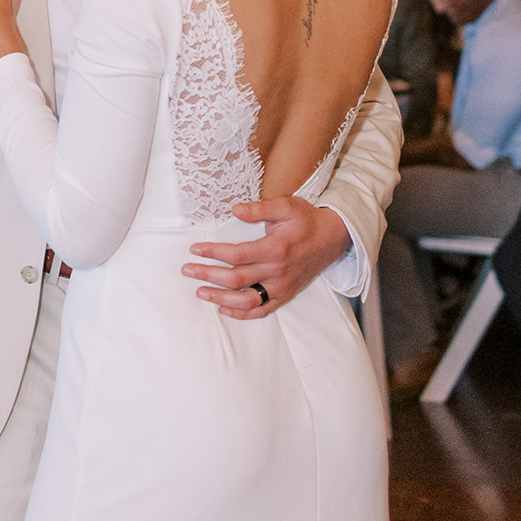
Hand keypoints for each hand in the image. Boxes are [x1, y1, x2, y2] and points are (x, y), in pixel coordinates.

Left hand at [182, 195, 352, 319]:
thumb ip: (259, 209)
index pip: (236, 255)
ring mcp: (282, 286)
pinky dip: (242, 314)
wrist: (332, 238)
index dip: (213, 253)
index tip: (194, 250)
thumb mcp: (286, 206)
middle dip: (208, 276)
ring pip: (247, 301)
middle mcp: (277, 272)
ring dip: (220, 299)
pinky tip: (224, 309)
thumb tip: (235, 209)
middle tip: (187, 271)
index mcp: (275, 249)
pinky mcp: (286, 294)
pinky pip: (262, 310)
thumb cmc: (306, 219)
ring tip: (200, 292)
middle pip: (236, 280)